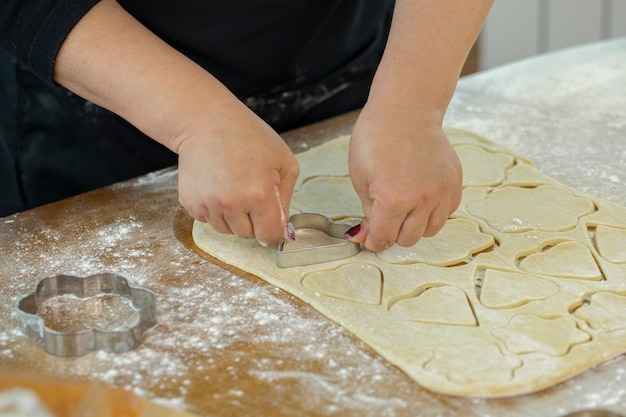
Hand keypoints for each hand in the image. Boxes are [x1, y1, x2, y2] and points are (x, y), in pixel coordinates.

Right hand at [177, 106, 299, 245]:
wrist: (207, 122)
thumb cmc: (249, 136)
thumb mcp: (284, 161)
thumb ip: (287, 198)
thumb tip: (283, 228)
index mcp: (259, 194)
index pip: (268, 236)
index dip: (272, 230)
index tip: (271, 220)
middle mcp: (232, 203)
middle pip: (247, 235)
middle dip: (253, 220)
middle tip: (251, 193)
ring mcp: (208, 204)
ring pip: (226, 230)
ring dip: (232, 216)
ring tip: (233, 187)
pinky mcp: (190, 202)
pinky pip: (207, 220)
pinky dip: (214, 210)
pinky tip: (217, 186)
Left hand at [347, 106, 461, 251]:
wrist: (405, 111)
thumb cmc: (376, 139)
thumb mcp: (360, 178)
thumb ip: (368, 212)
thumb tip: (367, 236)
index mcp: (392, 200)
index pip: (383, 239)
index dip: (373, 241)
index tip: (370, 237)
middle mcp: (421, 199)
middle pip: (407, 239)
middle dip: (392, 233)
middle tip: (384, 216)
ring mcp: (441, 192)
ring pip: (429, 231)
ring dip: (414, 225)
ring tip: (404, 207)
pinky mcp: (454, 184)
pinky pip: (446, 213)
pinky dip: (433, 213)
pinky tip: (420, 197)